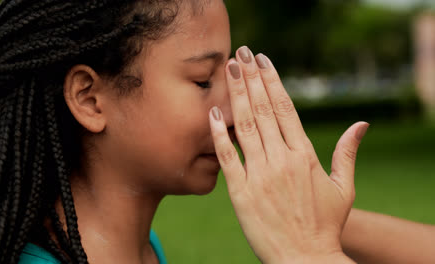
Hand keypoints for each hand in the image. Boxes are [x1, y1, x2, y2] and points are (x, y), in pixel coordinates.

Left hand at [209, 46, 368, 262]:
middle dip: (251, 78)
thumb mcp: (343, 187)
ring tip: (228, 71)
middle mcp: (281, 160)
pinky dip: (218, 134)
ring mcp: (260, 175)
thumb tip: (361, 124)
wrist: (304, 259)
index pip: (285, 108)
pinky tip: (211, 112)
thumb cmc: (325, 224)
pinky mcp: (240, 192)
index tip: (263, 61)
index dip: (272, 81)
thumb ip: (347, 153)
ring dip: (235, 96)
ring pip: (245, 126)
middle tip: (240, 54)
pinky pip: (227, 157)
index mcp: (305, 155)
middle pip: (262, 110)